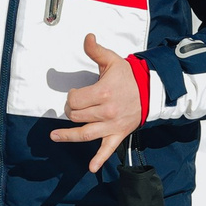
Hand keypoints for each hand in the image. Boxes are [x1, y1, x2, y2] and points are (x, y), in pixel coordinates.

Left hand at [51, 34, 141, 171]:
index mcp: (103, 93)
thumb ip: (96, 50)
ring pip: (84, 134)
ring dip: (68, 136)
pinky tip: (91, 167)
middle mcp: (106, 111)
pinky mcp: (118, 134)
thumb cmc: (129, 76)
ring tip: (54, 137)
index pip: (75, 100)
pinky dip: (99, 160)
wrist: (151, 91)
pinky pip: (107, 150)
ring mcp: (112, 125)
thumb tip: (87, 37)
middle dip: (71, 111)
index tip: (77, 93)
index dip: (71, 96)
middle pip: (77, 116)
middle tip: (76, 106)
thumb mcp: (112, 60)